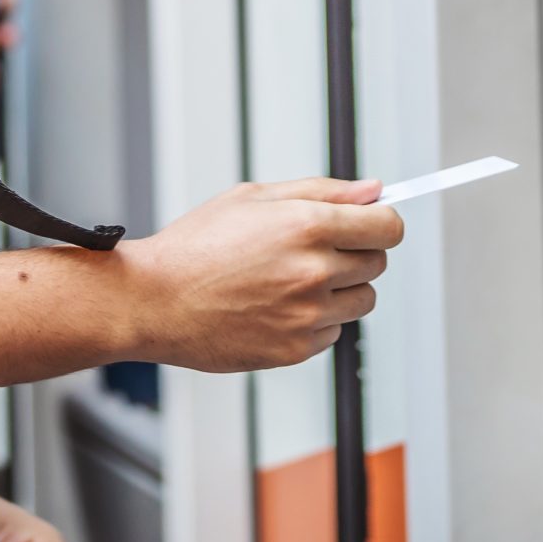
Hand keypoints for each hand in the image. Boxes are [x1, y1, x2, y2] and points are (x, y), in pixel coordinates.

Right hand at [128, 178, 401, 371]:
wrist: (154, 301)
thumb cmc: (194, 247)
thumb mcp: (253, 197)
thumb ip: (321, 191)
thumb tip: (371, 191)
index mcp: (307, 226)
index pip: (388, 227)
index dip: (382, 222)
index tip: (371, 224)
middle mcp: (314, 272)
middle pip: (378, 263)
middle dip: (356, 252)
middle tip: (314, 250)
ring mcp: (306, 315)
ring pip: (361, 301)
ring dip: (341, 290)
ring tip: (293, 280)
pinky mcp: (295, 350)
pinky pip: (333, 333)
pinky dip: (316, 321)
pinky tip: (278, 306)